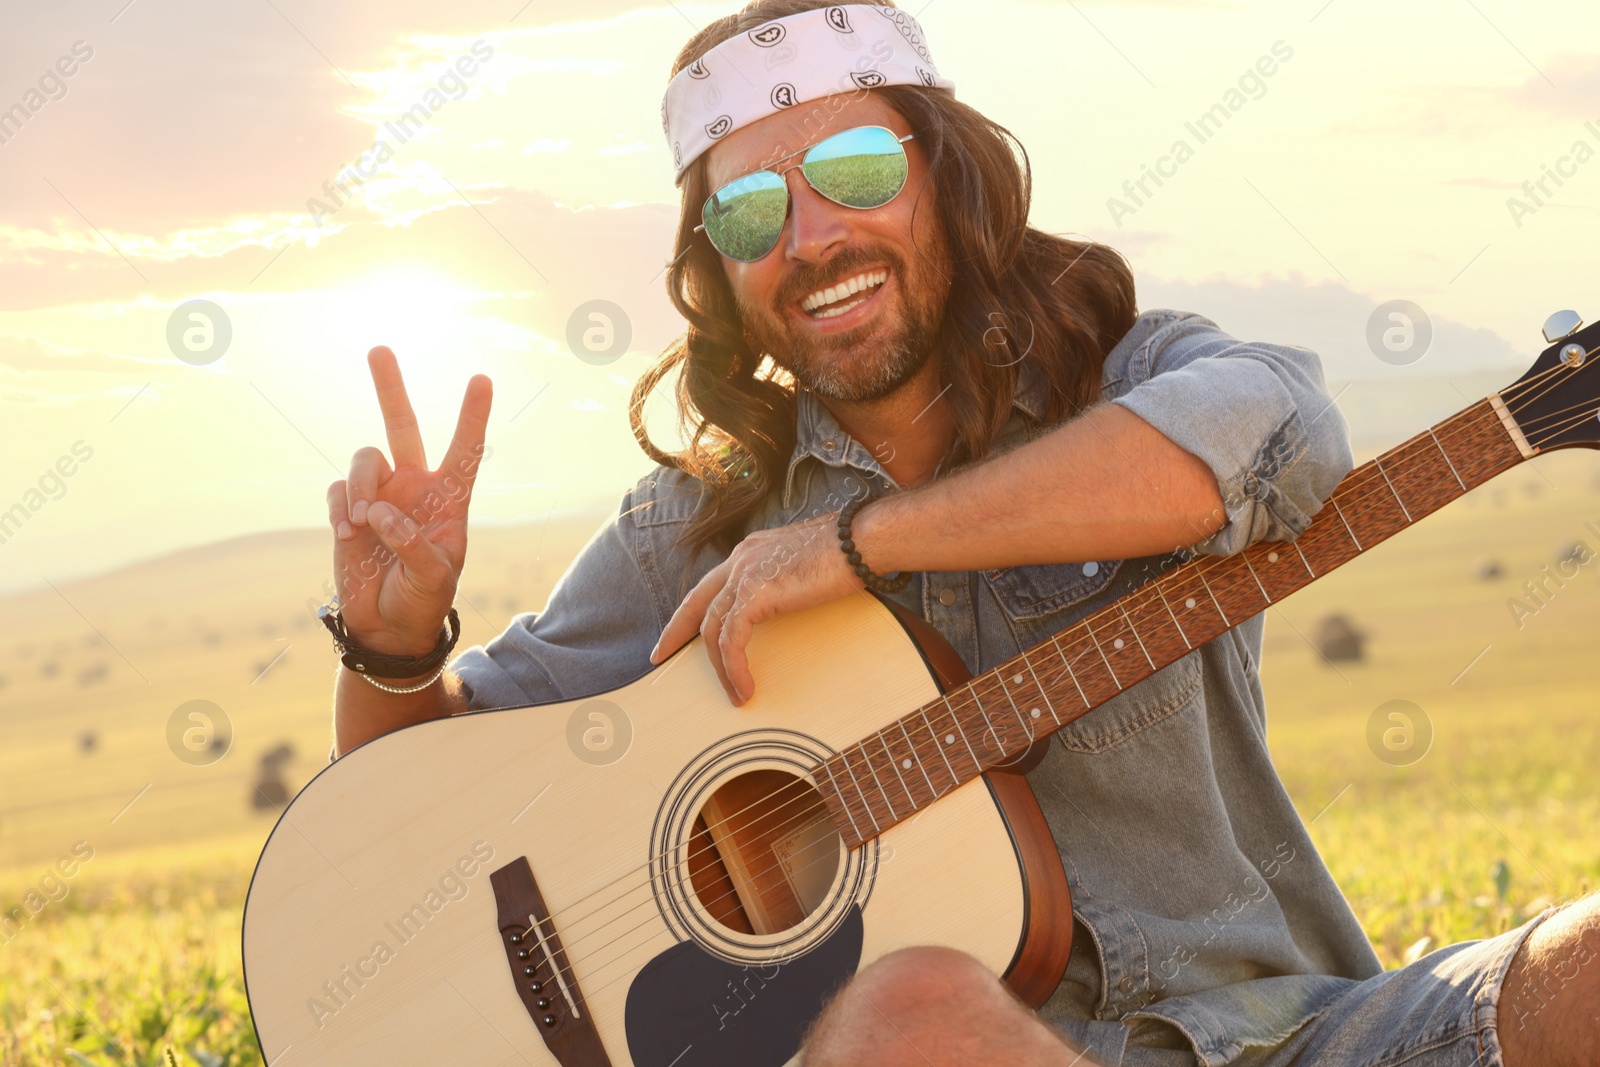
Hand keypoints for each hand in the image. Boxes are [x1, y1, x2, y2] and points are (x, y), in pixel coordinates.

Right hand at [325, 346, 491, 656]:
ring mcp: (379, 496)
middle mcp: (414, 488)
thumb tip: (382, 512)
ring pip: (365, 459)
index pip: (465, 451)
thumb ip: (414, 544)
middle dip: (390, 388)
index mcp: (449, 499)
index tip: (482, 378)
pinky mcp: (347, 510)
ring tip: (362, 524)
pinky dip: (340, 507)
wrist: (387, 627)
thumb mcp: (434, 578)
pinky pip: (338, 489)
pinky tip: (348, 533)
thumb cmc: (423, 600)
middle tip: (379, 348)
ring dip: (361, 486)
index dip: (473, 416)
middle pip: (402, 426)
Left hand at [648, 513, 862, 705]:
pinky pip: (732, 638)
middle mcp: (741, 559)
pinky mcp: (756, 592)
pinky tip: (745, 687)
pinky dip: (735, 667)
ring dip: (720, 666)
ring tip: (734, 693)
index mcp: (750, 552)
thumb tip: (786, 601)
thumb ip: (784, 581)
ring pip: (713, 627)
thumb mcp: (804, 566)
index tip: (678, 634)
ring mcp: (745, 573)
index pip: (711, 585)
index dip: (691, 611)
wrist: (862, 540)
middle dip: (676, 632)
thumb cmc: (847, 553)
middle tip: (660, 658)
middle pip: (696, 602)